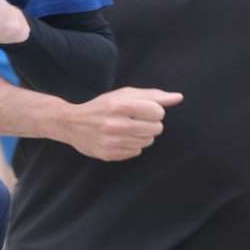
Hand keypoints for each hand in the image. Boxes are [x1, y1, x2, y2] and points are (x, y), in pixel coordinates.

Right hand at [60, 87, 182, 160]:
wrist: (72, 124)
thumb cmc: (102, 106)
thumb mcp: (124, 95)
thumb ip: (153, 95)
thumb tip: (178, 97)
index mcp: (120, 105)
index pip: (157, 111)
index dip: (154, 111)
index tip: (144, 110)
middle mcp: (115, 124)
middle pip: (155, 128)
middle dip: (151, 124)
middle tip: (137, 121)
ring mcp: (111, 141)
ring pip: (147, 142)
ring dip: (143, 135)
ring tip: (129, 129)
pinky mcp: (109, 154)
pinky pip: (136, 152)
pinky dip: (133, 145)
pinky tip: (121, 139)